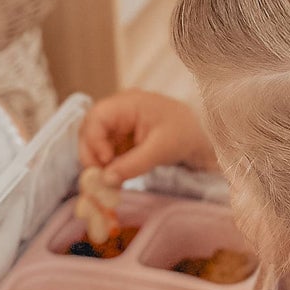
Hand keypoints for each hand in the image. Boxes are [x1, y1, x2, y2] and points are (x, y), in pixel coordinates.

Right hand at [78, 90, 215, 186]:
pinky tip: (114, 183)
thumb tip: (106, 180)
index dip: (94, 140)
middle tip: (98, 179)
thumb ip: (133, 164)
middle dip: (91, 155)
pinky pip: (105, 153)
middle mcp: (118, 111)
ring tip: (107, 185)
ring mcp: (118, 126)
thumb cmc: (183, 134)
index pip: (97, 117)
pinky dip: (107, 168)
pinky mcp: (121, 140)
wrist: (200, 136)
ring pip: (94, 144)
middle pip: (89, 130)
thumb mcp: (161, 150)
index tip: (105, 162)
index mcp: (128, 103)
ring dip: (97, 165)